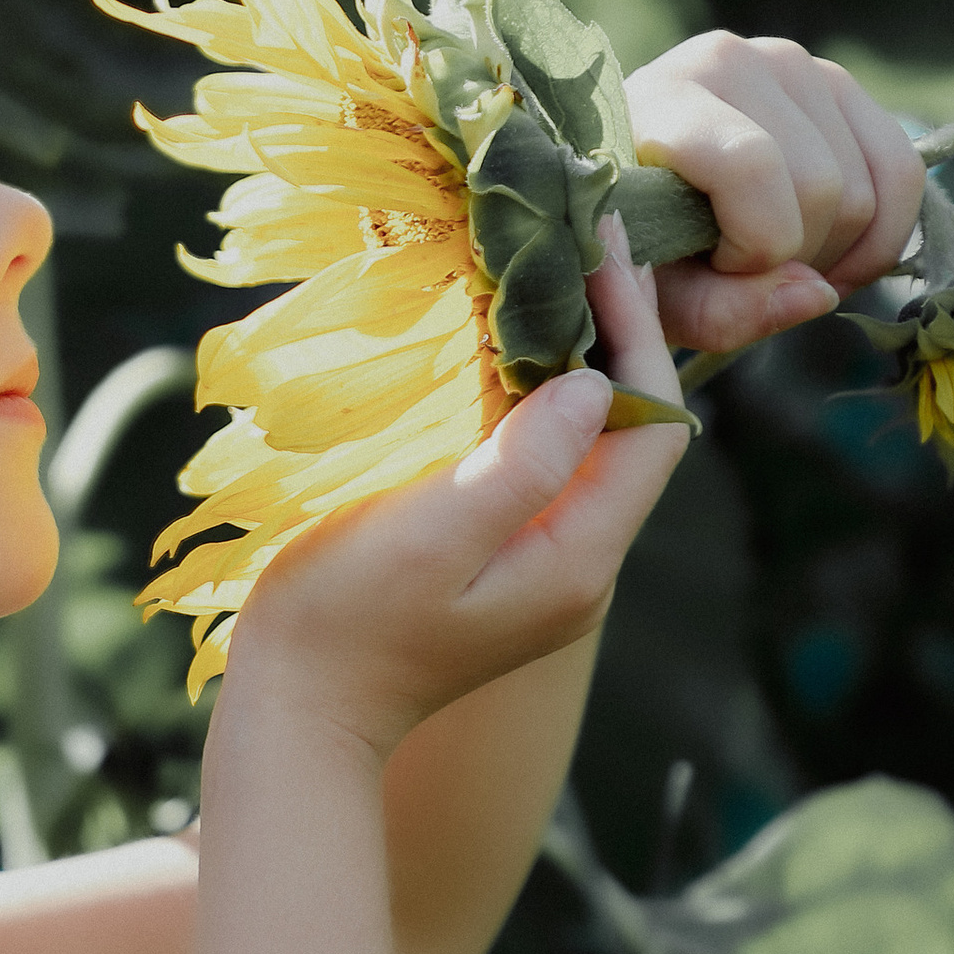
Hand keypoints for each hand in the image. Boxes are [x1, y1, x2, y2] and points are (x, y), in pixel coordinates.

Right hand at [213, 234, 685, 765]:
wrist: (298, 711)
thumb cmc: (347, 622)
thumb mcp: (431, 535)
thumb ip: (522, 464)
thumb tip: (595, 385)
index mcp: (578, 558)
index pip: (654, 429)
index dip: (637, 337)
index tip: (599, 253)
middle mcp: (581, 564)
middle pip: (635, 432)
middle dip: (618, 336)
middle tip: (583, 242)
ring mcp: (545, 565)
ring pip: (594, 442)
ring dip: (580, 359)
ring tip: (553, 274)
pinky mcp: (505, 558)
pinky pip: (548, 460)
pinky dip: (538, 395)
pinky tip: (506, 348)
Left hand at [630, 30, 923, 355]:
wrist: (637, 187)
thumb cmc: (633, 242)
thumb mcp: (654, 294)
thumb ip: (720, 309)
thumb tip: (821, 294)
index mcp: (666, 100)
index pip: (754, 167)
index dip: (753, 246)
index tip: (717, 267)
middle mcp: (734, 62)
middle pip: (823, 188)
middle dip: (796, 258)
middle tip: (749, 274)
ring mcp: (796, 65)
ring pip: (868, 190)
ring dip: (834, 252)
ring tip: (776, 260)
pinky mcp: (841, 86)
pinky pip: (904, 170)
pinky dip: (882, 234)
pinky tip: (834, 256)